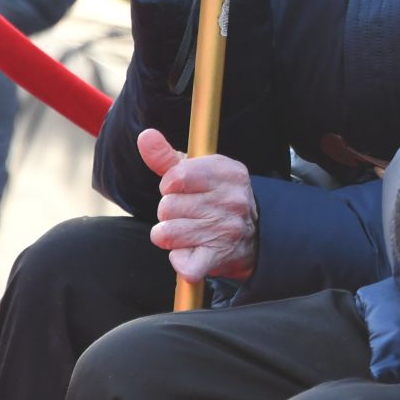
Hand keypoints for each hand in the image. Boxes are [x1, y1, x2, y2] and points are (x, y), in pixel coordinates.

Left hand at [139, 128, 258, 283]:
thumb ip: (167, 156)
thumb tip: (145, 135)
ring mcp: (226, 230)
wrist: (254, 236)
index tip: (181, 190)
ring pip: (166, 234)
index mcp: (229, 173)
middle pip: (166, 207)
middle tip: (188, 214)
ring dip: (169, 237)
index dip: (169, 186)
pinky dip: (179, 261)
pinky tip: (190, 252)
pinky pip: (182, 264)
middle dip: (169, 213)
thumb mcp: (199, 172)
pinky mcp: (218, 258)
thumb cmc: (216, 198)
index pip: (175, 177)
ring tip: (189, 232)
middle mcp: (231, 200)